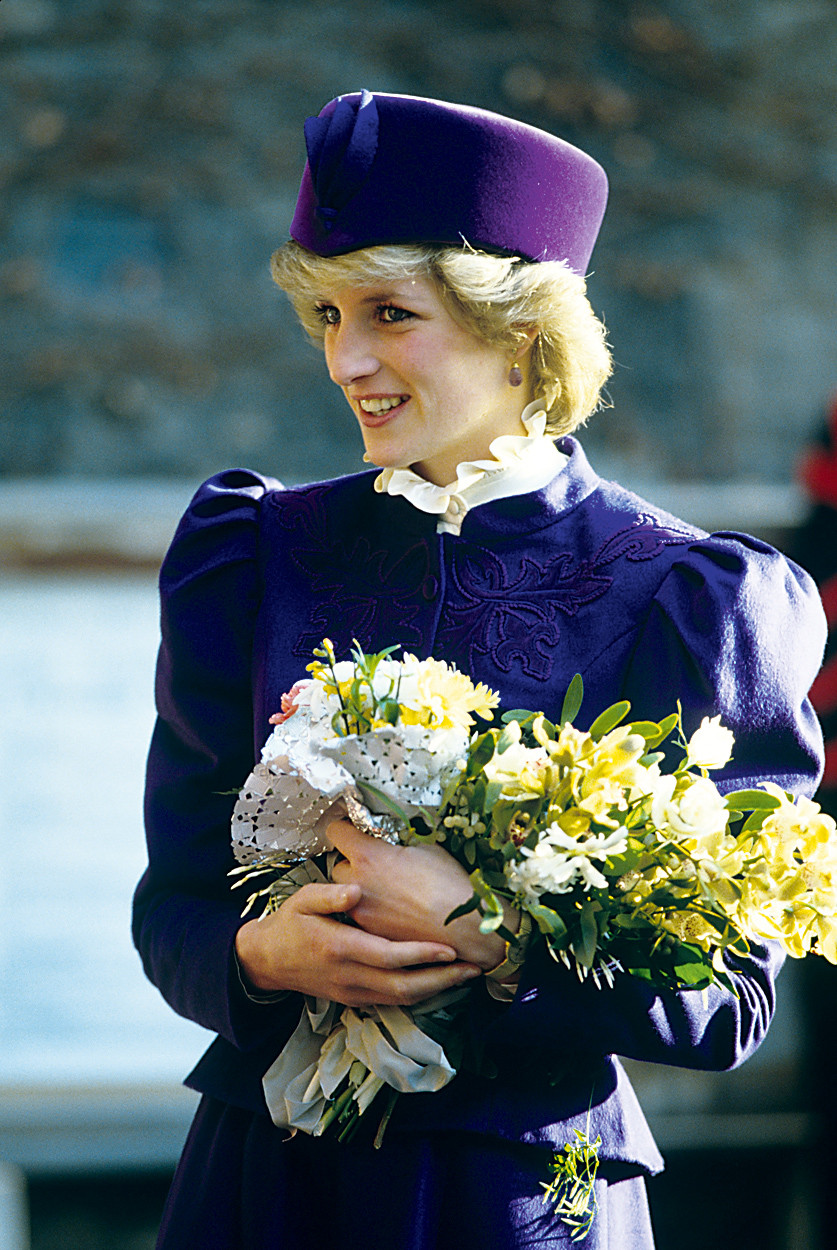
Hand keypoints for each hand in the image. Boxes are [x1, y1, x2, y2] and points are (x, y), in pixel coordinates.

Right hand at [234, 881, 480, 1007]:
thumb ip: (329, 894)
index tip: (450, 948)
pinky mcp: (354, 999)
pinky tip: (438, 982)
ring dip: (436, 990)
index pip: (388, 957)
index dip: (421, 955)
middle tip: (472, 968)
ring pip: (401, 1000)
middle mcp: (349, 977)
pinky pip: (392, 1001)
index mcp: (339, 948)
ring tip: (464, 975)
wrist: (267, 961)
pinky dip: (418, 994)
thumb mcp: (302, 900)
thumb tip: (357, 891)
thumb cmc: (289, 924)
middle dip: (442, 981)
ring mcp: (352, 992)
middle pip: (403, 988)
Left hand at [328, 819, 519, 970]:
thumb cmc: (449, 887)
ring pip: (347, 896)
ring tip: (388, 892)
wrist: (463, 926)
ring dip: (360, 891)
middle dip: (353, 865)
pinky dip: (372, 913)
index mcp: (368, 856)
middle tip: (375, 866)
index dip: (345, 829)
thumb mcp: (427, 849)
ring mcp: (361, 912)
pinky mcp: (371, 934)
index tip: (353, 832)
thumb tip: (397, 844)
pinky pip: (362, 917)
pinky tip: (394, 911)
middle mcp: (357, 884)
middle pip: (337, 866)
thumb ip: (401, 844)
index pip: (336, 832)